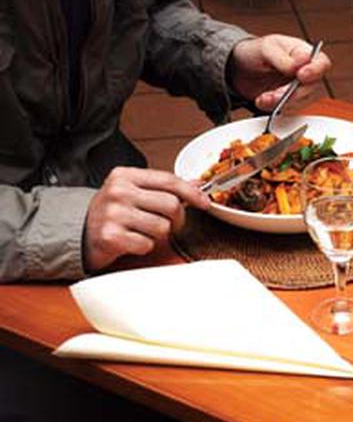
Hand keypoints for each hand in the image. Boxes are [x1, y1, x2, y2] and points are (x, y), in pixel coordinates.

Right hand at [83, 168, 209, 272]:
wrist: (79, 232)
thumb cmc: (112, 212)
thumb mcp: (133, 191)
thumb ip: (163, 187)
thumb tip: (196, 183)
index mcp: (125, 176)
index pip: (169, 180)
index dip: (192, 193)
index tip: (205, 203)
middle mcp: (118, 191)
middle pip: (171, 205)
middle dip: (177, 219)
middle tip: (168, 223)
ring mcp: (113, 214)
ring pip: (162, 227)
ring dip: (158, 235)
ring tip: (143, 231)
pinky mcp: (111, 236)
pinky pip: (147, 244)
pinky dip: (144, 246)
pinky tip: (132, 241)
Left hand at [229, 35, 331, 110]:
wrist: (238, 68)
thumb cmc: (254, 51)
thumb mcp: (266, 48)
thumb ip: (283, 57)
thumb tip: (299, 64)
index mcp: (303, 53)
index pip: (321, 63)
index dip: (315, 71)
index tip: (301, 75)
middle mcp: (305, 72)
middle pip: (311, 87)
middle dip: (292, 92)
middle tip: (276, 93)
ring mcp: (297, 88)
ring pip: (301, 102)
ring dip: (282, 102)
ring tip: (264, 97)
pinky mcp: (288, 102)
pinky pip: (289, 110)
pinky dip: (274, 108)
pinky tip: (262, 101)